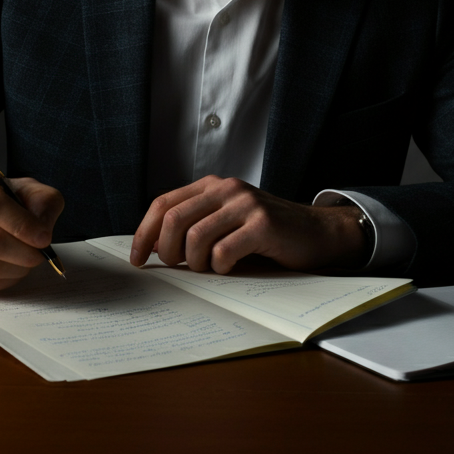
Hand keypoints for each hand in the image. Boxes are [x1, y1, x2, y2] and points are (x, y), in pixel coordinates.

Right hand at [0, 167, 63, 290]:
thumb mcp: (24, 189)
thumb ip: (41, 201)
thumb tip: (43, 229)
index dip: (22, 225)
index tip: (43, 237)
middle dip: (23, 252)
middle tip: (39, 254)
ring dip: (15, 269)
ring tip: (27, 262)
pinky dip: (3, 281)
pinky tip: (12, 270)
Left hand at [129, 175, 366, 273]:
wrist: (317, 233)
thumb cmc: (267, 234)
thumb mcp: (227, 221)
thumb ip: (195, 225)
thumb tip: (153, 248)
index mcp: (212, 185)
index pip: (163, 204)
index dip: (144, 233)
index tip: (136, 259)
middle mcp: (226, 188)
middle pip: (174, 219)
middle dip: (166, 251)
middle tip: (176, 267)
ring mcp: (245, 204)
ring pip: (195, 237)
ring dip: (196, 263)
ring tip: (209, 268)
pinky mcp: (263, 224)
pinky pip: (224, 252)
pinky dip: (220, 268)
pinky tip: (231, 268)